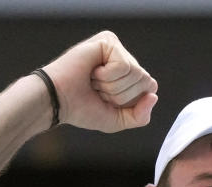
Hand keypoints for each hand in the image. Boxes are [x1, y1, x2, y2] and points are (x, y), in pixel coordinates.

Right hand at [43, 31, 157, 132]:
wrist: (58, 100)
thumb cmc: (82, 109)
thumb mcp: (117, 119)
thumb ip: (140, 116)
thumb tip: (153, 96)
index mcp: (128, 74)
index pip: (150, 87)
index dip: (129, 101)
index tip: (106, 100)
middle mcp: (124, 57)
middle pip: (146, 80)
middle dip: (121, 95)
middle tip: (98, 90)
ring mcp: (116, 47)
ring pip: (136, 73)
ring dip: (112, 86)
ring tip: (93, 81)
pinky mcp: (108, 41)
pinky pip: (124, 66)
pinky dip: (107, 76)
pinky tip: (92, 72)